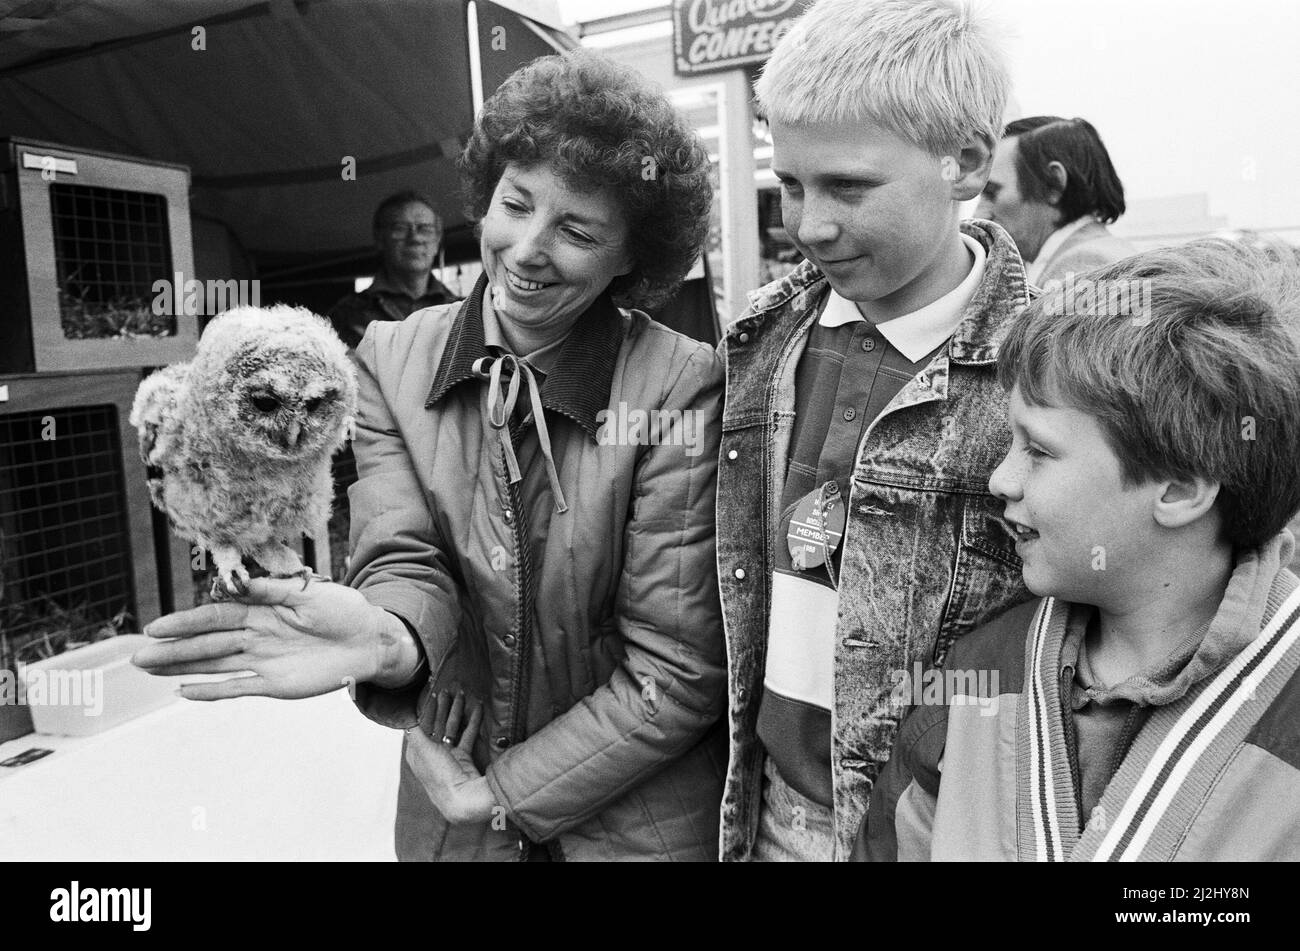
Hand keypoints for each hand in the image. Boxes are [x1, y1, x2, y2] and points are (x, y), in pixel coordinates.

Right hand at [131, 577, 413, 700]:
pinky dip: (211, 691)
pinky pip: (237, 688)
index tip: (155, 627)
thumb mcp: (308, 593)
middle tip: (137, 656)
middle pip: (207, 644)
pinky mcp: (274, 684)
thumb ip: (272, 590)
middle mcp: (256, 635)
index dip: (185, 623)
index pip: (215, 616)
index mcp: (262, 610)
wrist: (370, 640)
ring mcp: (262, 661)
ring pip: (214, 666)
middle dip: (172, 650)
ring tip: (149, 670)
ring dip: (182, 669)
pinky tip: (183, 692)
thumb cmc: (343, 609)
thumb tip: (236, 583)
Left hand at [405, 690, 495, 823]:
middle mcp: (432, 753)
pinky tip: (477, 709)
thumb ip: (414, 732)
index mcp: (418, 753)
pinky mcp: (463, 758)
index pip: (421, 725)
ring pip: (453, 728)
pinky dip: (472, 723)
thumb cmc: (439, 776)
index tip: (432, 693)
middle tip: (449, 689)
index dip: (426, 709)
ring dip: (458, 711)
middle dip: (443, 707)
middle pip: (437, 725)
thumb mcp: (422, 751)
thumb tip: (405, 717)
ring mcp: (448, 756)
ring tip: (464, 694)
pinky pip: (467, 736)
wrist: (461, 798)